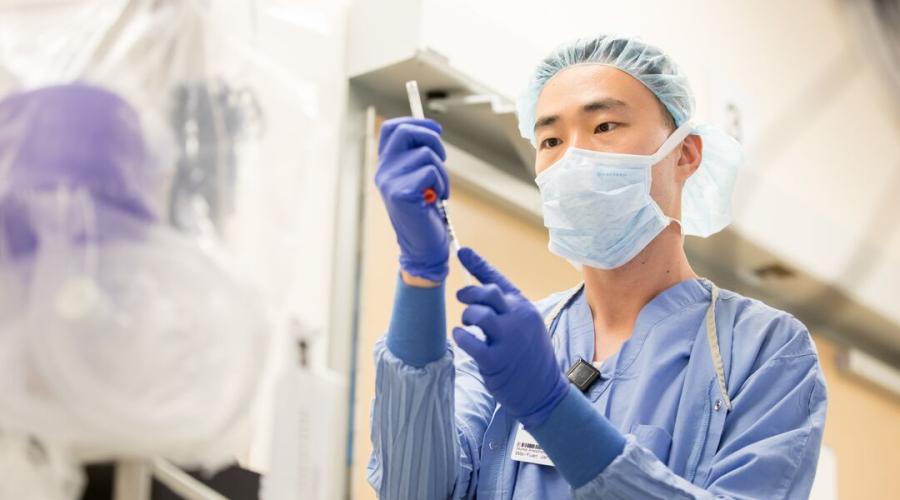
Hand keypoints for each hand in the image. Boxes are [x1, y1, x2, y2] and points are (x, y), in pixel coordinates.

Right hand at [375, 117, 449, 282]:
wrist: (423, 247)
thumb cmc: (425, 213)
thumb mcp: (419, 180)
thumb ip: (418, 157)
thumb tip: (432, 130)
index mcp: (385, 166)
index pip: (392, 129)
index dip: (416, 122)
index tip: (436, 129)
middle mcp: (383, 171)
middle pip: (406, 132)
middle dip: (432, 138)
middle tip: (442, 158)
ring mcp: (389, 182)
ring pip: (426, 154)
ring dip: (442, 172)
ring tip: (438, 190)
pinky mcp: (401, 193)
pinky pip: (430, 171)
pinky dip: (441, 184)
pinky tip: (435, 199)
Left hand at [452, 248, 567, 427]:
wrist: (544, 391)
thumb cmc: (529, 356)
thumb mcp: (525, 326)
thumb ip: (505, 308)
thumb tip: (481, 291)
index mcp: (524, 308)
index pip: (499, 280)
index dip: (478, 264)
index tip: (461, 251)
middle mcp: (518, 319)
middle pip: (488, 293)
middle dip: (469, 293)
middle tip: (462, 299)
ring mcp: (509, 340)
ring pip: (478, 315)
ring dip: (467, 317)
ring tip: (466, 325)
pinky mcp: (497, 360)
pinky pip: (470, 342)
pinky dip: (461, 336)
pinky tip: (462, 337)